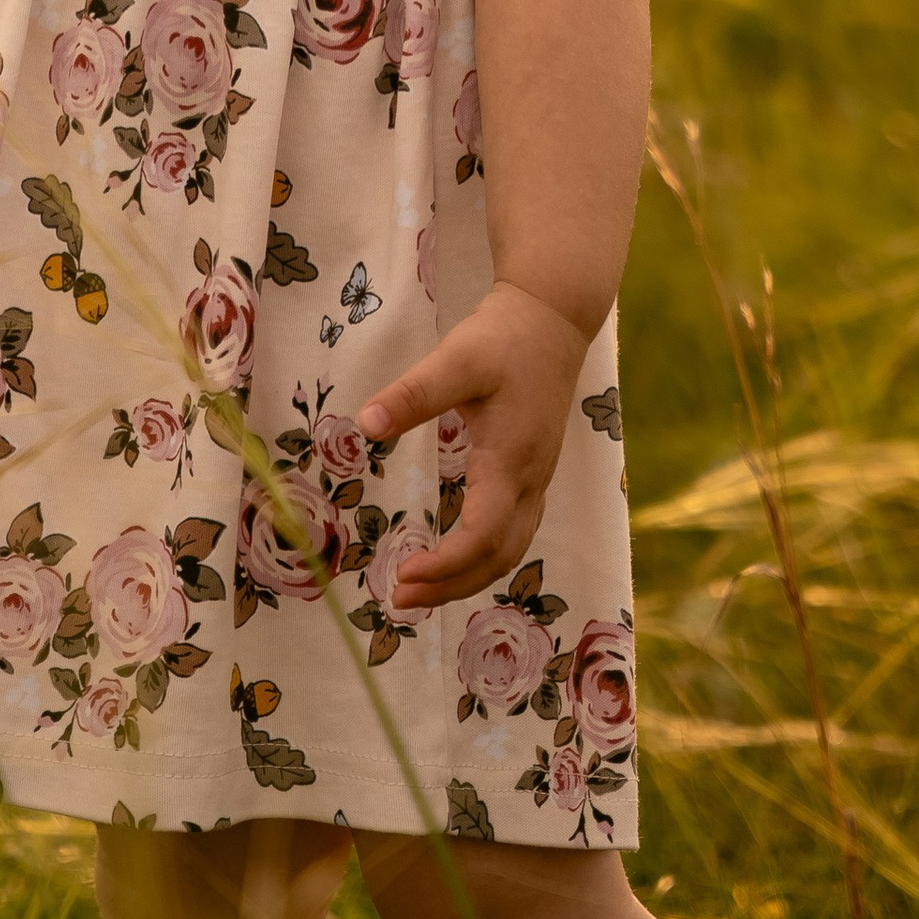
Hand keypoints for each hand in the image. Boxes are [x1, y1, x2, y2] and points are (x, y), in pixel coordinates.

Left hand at [358, 283, 590, 613]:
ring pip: (509, 550)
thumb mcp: (455, 361)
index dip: (445, 564)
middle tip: (400, 599)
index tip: (402, 576)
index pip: (482, 536)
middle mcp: (530, 481)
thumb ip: (413, 395)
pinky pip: (513, 533)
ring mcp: (536, 480)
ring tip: (420, 589)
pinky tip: (454, 557)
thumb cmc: (503, 339)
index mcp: (511, 461)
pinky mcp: (533, 473)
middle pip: (497, 557)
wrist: (552, 320)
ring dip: (467, 576)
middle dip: (451, 585)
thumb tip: (366, 424)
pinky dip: (483, 557)